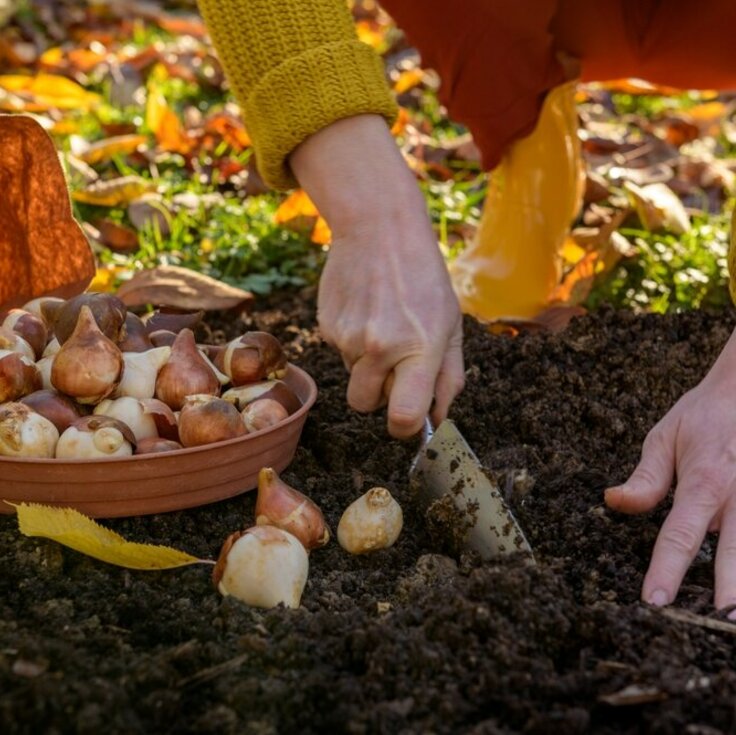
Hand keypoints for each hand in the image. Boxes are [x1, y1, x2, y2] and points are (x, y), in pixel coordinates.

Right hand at [290, 115, 464, 437]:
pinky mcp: (326, 326)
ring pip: (353, 378)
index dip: (405, 427)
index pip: (403, 418)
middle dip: (379, 395)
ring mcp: (348, 337)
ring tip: (382, 323)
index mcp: (419, 348)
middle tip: (396, 363)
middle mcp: (380, 347)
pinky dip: (352, 342)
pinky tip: (366, 310)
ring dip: (367, 364)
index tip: (409, 419)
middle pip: (365, 406)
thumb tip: (436, 420)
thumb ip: (449, 378)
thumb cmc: (424, 278)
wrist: (378, 228)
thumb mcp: (451, 324)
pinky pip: (339, 353)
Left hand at [605, 327, 735, 612]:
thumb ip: (646, 479)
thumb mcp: (665, 438)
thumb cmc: (705, 415)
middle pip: (733, 553)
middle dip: (726, 592)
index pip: (680, 534)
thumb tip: (613, 502)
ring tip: (733, 618)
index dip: (666, 570)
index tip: (654, 601)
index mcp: (705, 481)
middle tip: (716, 625)